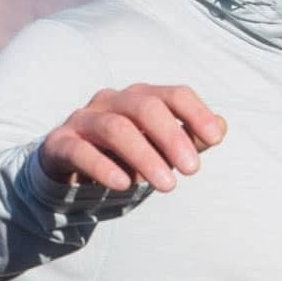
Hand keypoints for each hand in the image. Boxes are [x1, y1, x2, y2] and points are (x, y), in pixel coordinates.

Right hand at [39, 84, 226, 193]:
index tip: (214, 140)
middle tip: (193, 171)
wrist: (71, 173)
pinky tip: (124, 185)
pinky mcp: (60, 144)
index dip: (196, 113)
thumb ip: (189, 139)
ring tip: (168, 186)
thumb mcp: (160, 151)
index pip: (173, 94)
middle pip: (144, 107)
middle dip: (172, 137)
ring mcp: (83, 120)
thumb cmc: (124, 158)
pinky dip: (103, 167)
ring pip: (115, 128)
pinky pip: (80, 150)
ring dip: (145, 157)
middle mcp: (111, 101)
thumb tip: (221, 127)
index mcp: (139, 98)